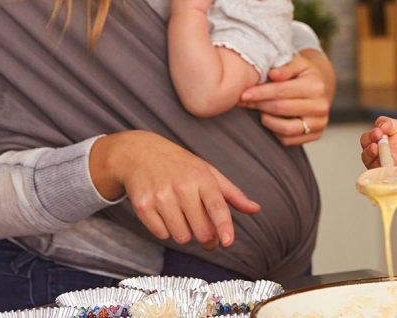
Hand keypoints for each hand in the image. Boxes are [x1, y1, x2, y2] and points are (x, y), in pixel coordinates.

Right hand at [90, 130, 260, 249]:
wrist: (140, 153)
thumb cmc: (179, 165)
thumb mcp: (208, 172)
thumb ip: (232, 193)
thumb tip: (255, 209)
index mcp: (202, 178)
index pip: (216, 206)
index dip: (223, 226)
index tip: (227, 242)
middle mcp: (181, 187)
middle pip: (200, 230)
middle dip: (207, 238)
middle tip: (208, 236)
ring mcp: (160, 196)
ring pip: (180, 236)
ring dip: (184, 233)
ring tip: (181, 216)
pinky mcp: (142, 205)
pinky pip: (161, 234)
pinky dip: (165, 229)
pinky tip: (164, 213)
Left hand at [239, 53, 332, 145]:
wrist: (322, 86)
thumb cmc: (304, 73)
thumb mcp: (298, 63)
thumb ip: (285, 67)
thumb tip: (273, 74)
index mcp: (316, 86)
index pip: (282, 91)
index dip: (260, 93)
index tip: (244, 94)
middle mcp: (320, 106)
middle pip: (281, 109)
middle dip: (259, 105)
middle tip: (245, 102)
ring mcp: (319, 123)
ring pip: (285, 129)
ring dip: (266, 120)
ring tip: (259, 110)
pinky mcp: (316, 135)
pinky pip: (288, 140)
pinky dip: (274, 131)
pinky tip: (270, 119)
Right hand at [359, 116, 396, 188]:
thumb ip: (388, 123)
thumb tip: (379, 125)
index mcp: (378, 142)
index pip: (366, 139)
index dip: (370, 135)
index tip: (378, 133)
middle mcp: (377, 155)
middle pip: (365, 152)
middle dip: (368, 146)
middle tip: (376, 144)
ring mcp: (381, 168)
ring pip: (369, 164)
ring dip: (371, 157)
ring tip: (377, 151)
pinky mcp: (387, 178)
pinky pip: (379, 176)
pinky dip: (382, 170)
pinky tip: (388, 164)